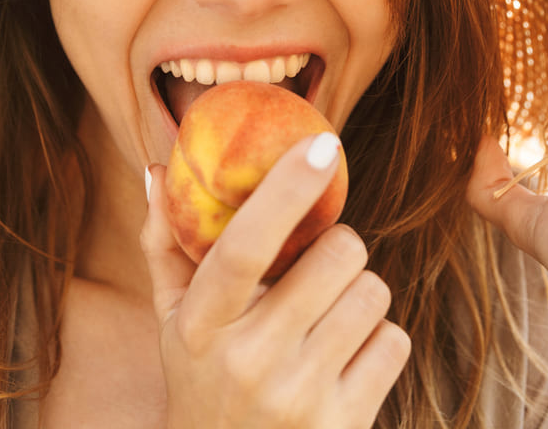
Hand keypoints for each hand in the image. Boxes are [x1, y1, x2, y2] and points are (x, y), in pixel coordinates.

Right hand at [141, 135, 409, 428]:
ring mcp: (299, 394)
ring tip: (328, 315)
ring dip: (359, 292)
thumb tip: (154, 169)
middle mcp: (249, 359)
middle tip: (320, 263)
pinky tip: (345, 357)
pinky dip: (378, 340)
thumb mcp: (173, 322)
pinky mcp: (344, 421)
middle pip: (337, 255)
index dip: (285, 190)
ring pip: (373, 293)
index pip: (245, 245)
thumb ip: (165, 245)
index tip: (320, 145)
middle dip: (338, 246)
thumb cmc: (203, 381)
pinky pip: (393, 341)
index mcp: (202, 325)